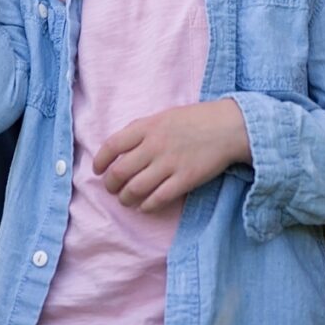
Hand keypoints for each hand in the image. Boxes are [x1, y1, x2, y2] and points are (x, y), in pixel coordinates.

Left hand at [94, 100, 249, 211]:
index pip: (112, 146)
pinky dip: (147, 206)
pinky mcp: (185, 180)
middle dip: (111, 185)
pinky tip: (144, 207)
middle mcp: (153, 146)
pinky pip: (158, 198)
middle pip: (120, 171)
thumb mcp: (162, 117)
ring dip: (126, 198)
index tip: (97, 170)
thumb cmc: (195, 120)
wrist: (227, 127)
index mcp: (146, 127)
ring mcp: (169, 164)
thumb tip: (122, 149)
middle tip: (111, 189)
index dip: (100, 161)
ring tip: (126, 201)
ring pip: (136, 188)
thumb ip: (142, 131)